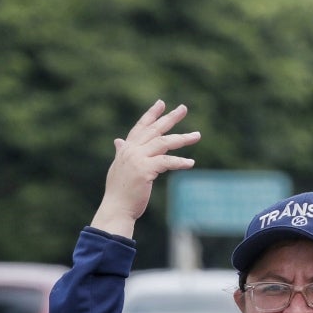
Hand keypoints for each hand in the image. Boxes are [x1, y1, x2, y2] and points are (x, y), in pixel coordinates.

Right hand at [91, 100, 200, 238]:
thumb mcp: (119, 167)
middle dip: (170, 118)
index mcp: (126, 149)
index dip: (151, 115)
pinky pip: (167, 162)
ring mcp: (138, 159)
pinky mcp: (145, 170)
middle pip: (154, 130)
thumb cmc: (119, 192)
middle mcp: (131, 150)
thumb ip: (121, 152)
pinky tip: (191, 163)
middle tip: (183, 108)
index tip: (161, 103)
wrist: (116, 208)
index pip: (141, 127)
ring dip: (182, 138)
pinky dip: (180, 162)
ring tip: (197, 135)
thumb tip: (118, 141)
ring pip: (164, 143)